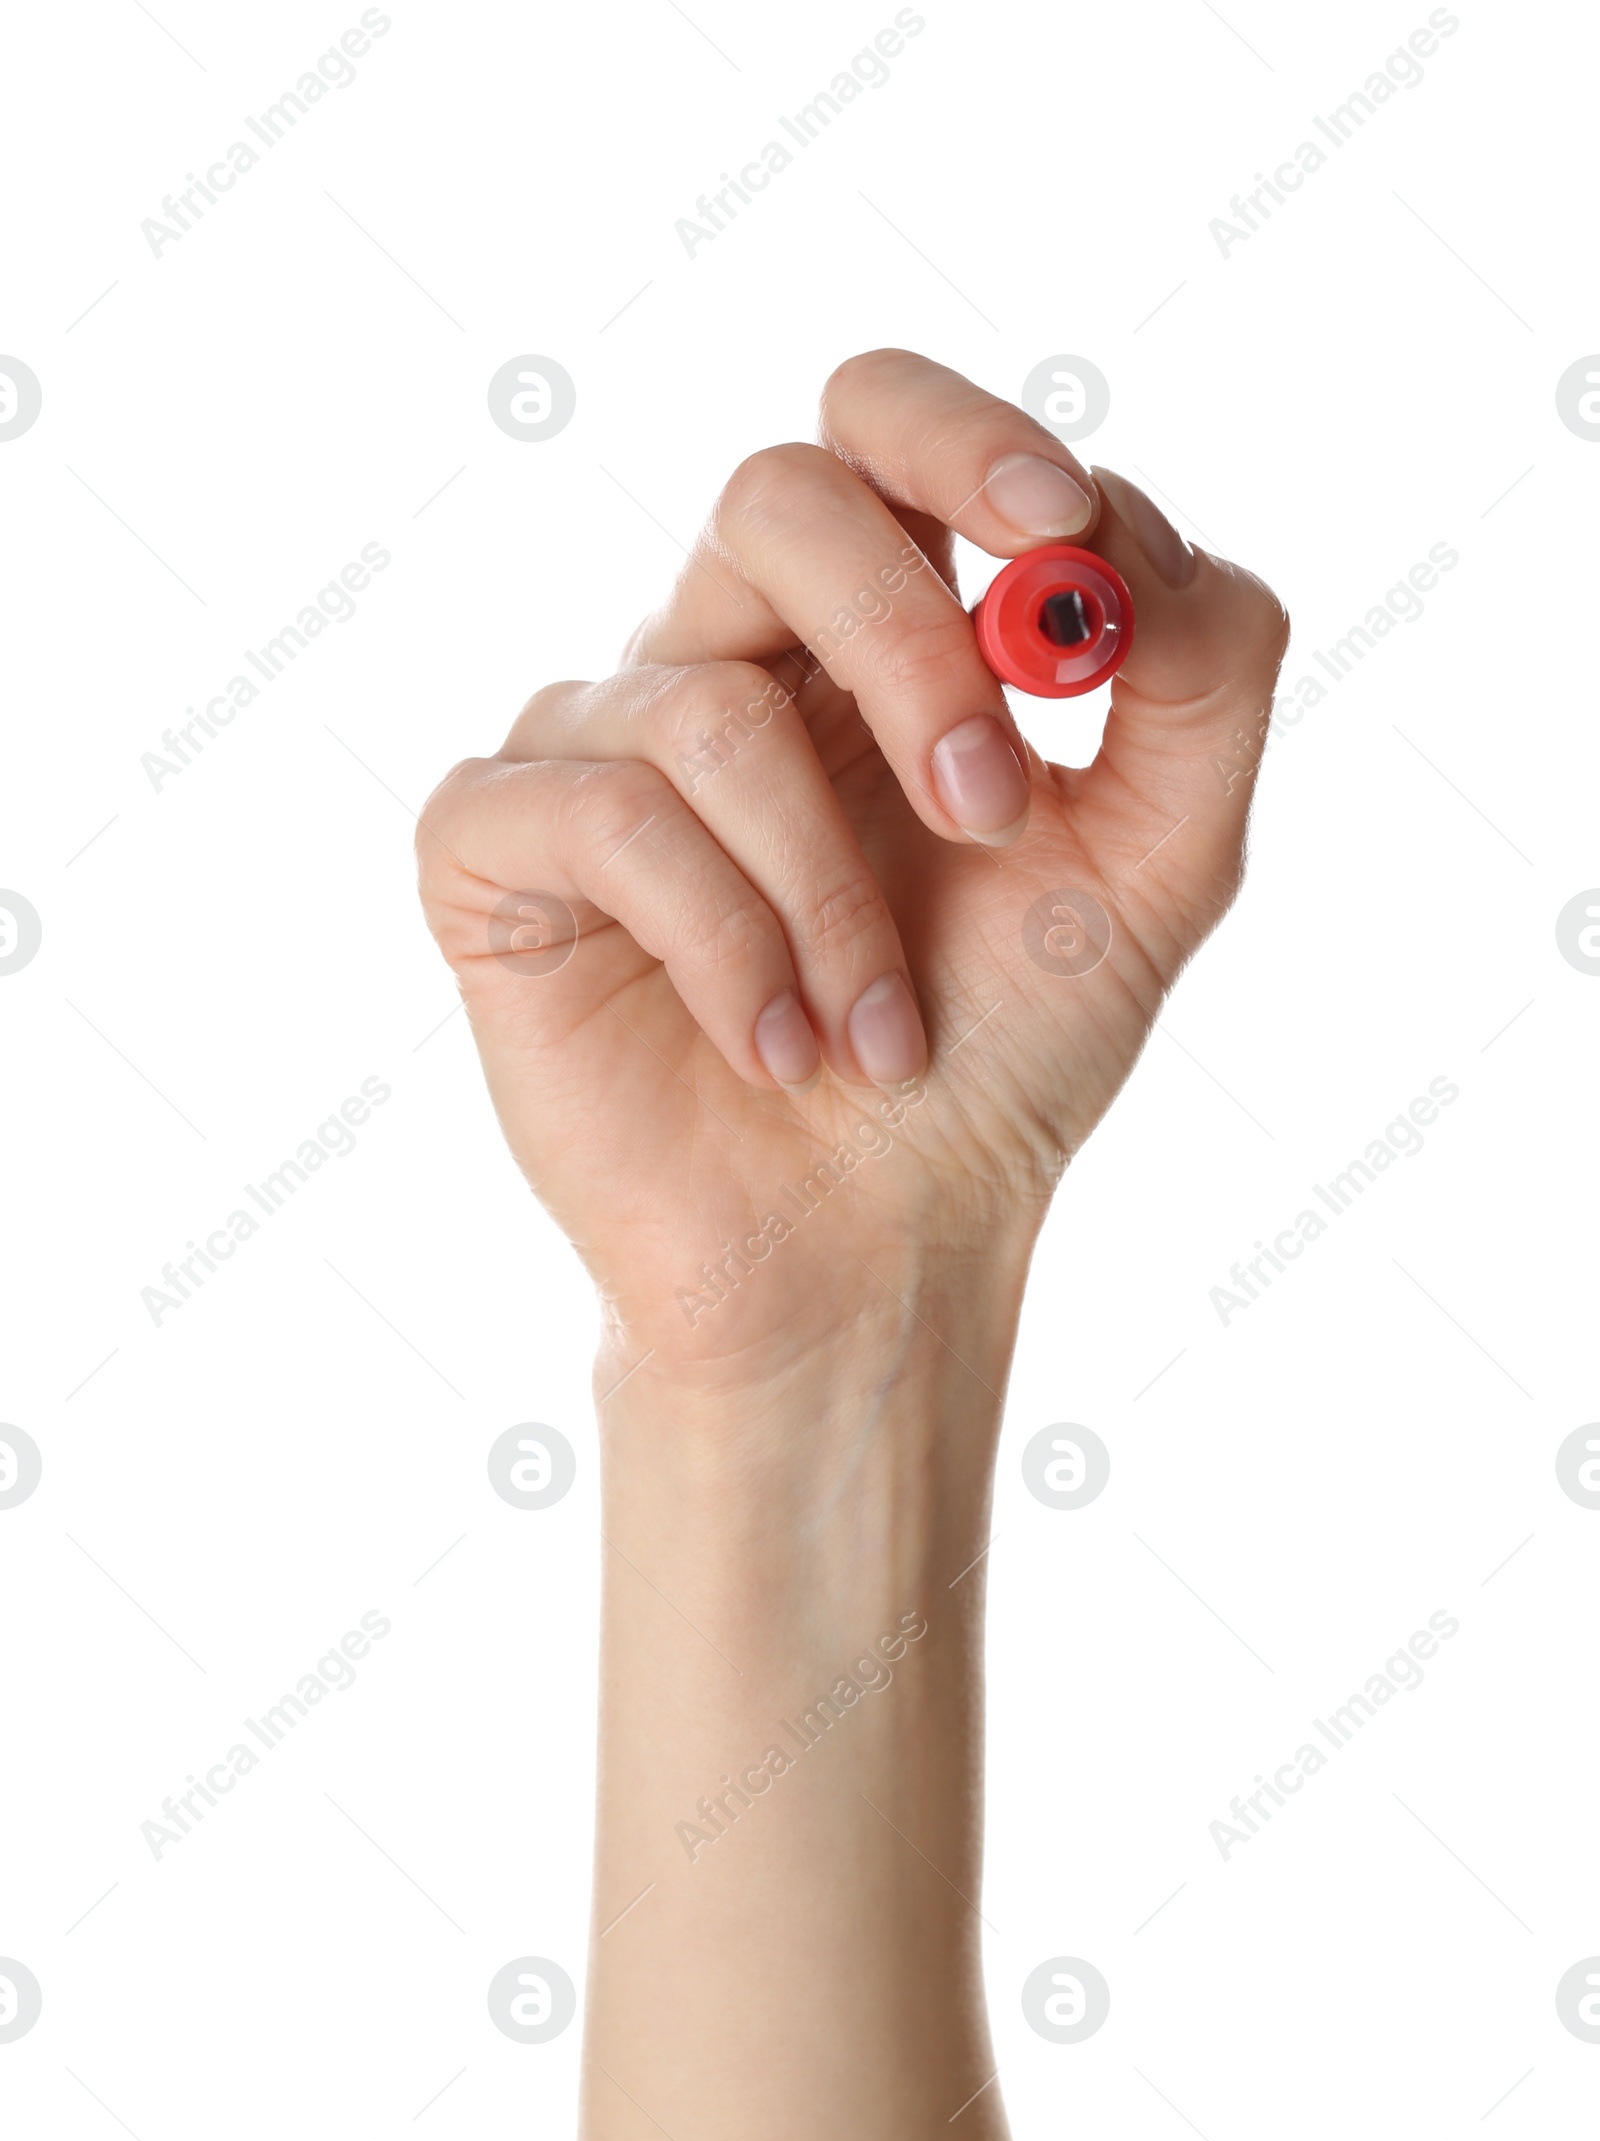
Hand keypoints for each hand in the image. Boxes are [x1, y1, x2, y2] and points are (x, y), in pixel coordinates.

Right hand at [416, 350, 1286, 1380]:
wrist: (873, 1248)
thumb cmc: (997, 1056)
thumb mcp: (1158, 867)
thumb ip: (1198, 680)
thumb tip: (1118, 535)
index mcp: (870, 637)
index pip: (879, 429)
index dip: (962, 436)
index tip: (1056, 530)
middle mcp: (724, 661)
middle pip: (775, 496)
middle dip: (909, 649)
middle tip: (993, 814)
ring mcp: (595, 750)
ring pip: (708, 710)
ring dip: (833, 900)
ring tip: (877, 1037)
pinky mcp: (496, 853)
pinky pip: (598, 815)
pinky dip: (722, 947)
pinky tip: (772, 1050)